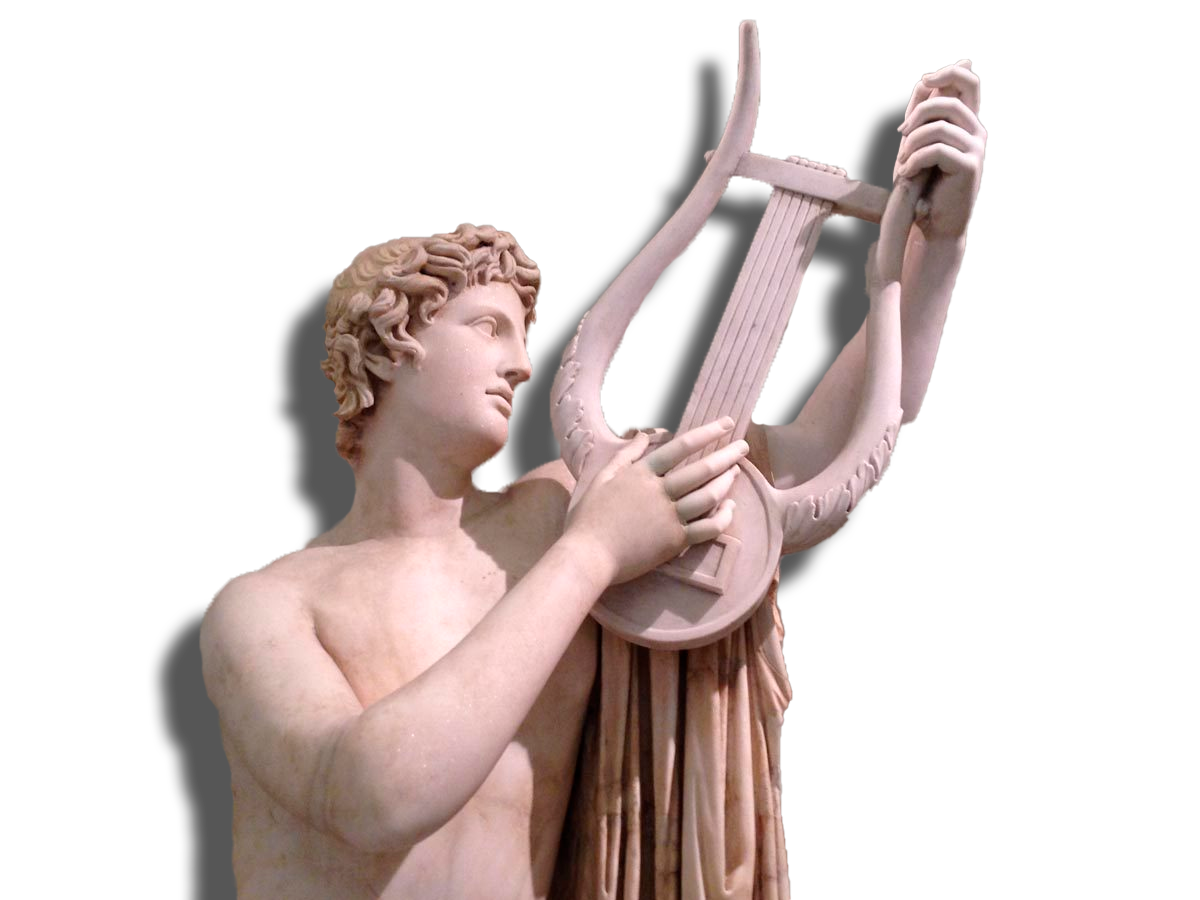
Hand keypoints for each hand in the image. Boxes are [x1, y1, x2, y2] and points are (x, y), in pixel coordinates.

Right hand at [565, 418, 746, 584]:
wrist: (588, 556)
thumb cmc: (588, 518)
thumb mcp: (602, 478)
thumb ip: (626, 455)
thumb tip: (643, 434)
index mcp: (642, 474)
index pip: (681, 447)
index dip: (707, 433)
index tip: (727, 424)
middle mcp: (660, 492)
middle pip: (702, 470)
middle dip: (727, 455)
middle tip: (743, 447)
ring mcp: (670, 517)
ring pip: (709, 496)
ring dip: (727, 482)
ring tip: (737, 472)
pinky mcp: (675, 542)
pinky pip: (708, 528)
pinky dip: (724, 517)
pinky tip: (730, 508)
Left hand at [894, 60, 986, 241]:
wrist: (936, 224)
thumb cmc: (925, 184)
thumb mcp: (920, 142)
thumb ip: (924, 113)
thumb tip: (925, 79)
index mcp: (968, 122)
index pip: (969, 80)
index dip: (947, 72)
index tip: (923, 81)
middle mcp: (977, 131)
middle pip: (950, 100)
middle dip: (917, 114)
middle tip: (901, 135)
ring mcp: (977, 148)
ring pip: (938, 127)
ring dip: (911, 144)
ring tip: (902, 163)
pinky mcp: (970, 166)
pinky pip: (936, 150)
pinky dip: (913, 161)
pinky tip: (906, 175)